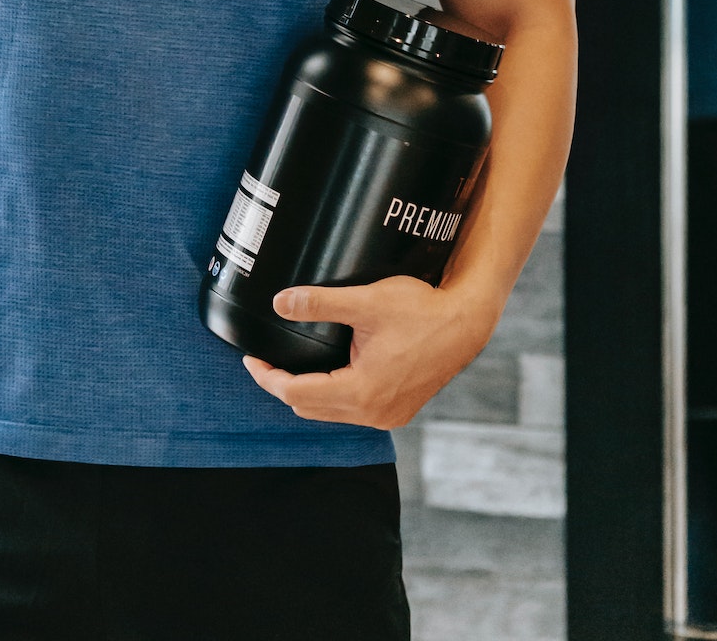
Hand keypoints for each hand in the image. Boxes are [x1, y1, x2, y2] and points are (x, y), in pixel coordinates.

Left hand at [242, 277, 497, 429]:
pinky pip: (352, 411)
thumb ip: (319, 302)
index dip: (268, 377)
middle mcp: (374, 413)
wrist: (465, 324)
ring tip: (289, 365)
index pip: (296, 394)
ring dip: (308, 392)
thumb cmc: (421, 311)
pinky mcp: (398, 410)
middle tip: (264, 360)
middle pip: (310, 408)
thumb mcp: (365, 300)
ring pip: (331, 413)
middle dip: (283, 385)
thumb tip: (280, 302)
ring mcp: (388, 415)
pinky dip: (333, 396)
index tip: (250, 359)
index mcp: (362, 392)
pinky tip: (327, 373)